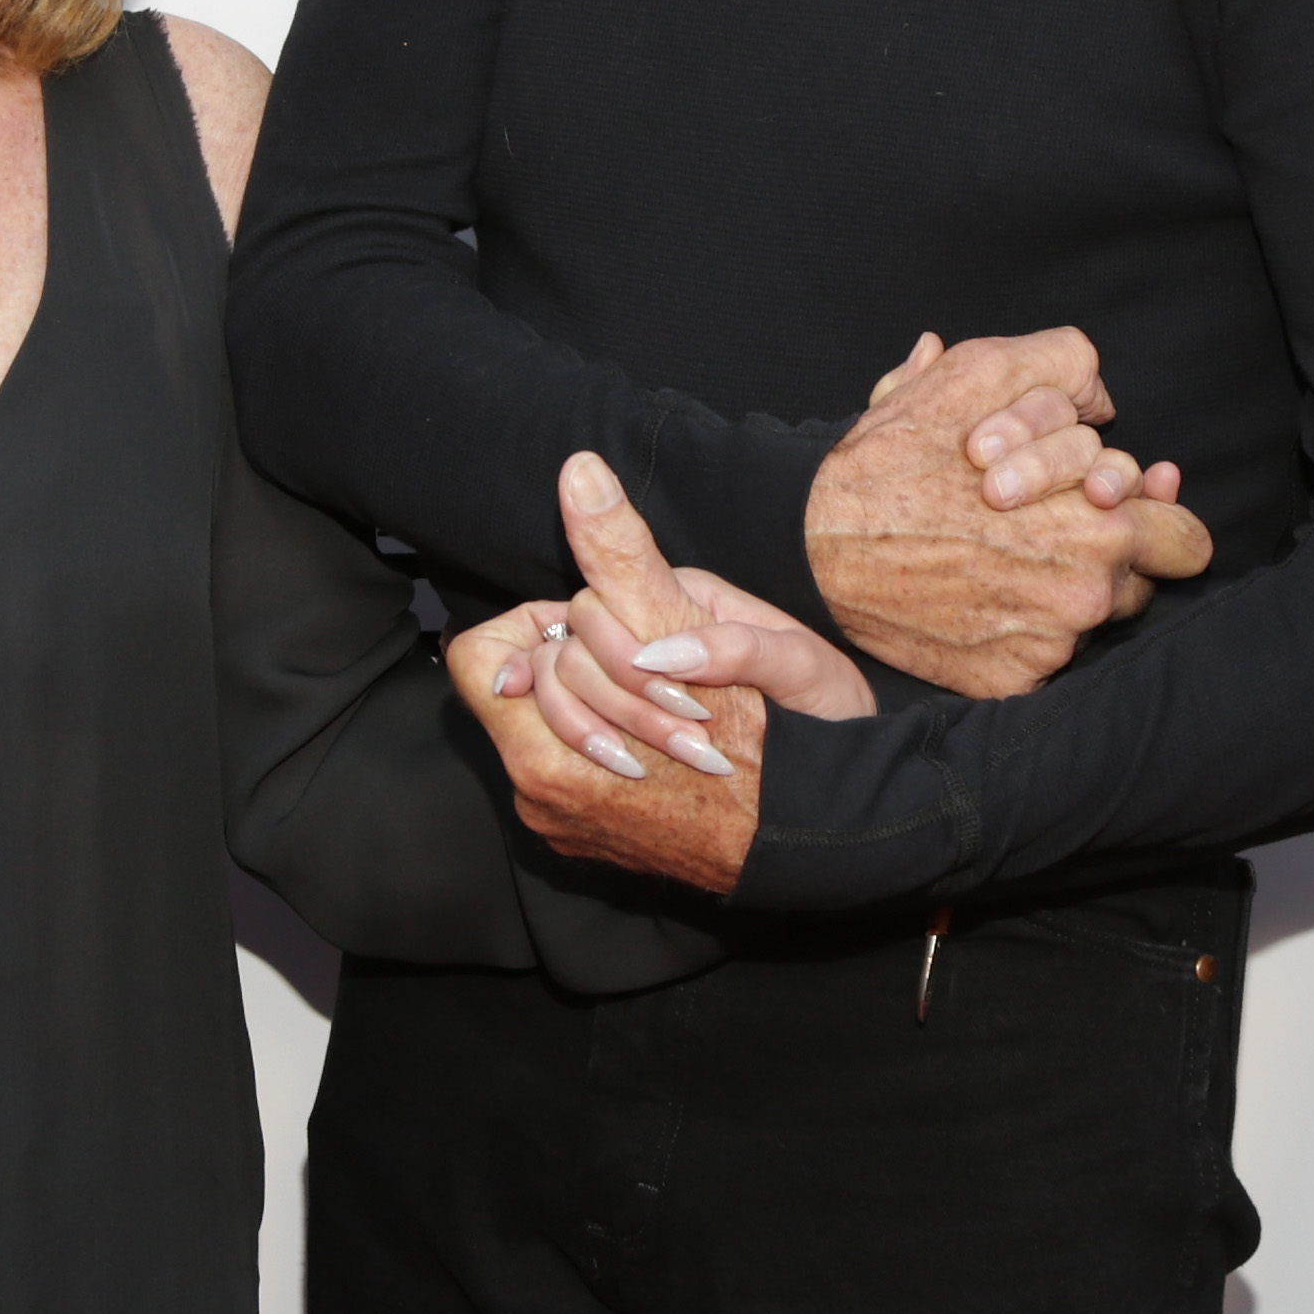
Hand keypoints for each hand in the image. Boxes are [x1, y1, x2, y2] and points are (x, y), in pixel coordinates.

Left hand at [448, 457, 872, 891]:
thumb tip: (578, 473)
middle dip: (577, 657)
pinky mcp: (592, 840)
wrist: (829, 834)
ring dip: (597, 696)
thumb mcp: (703, 623)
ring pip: (542, 724)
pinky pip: (568, 765)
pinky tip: (665, 735)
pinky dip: (607, 737)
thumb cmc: (787, 734)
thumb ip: (622, 555)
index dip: (537, 625)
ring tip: (668, 700)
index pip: (484, 658)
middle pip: (518, 688)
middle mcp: (546, 795)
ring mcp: (568, 821)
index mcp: (550, 752)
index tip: (597, 619)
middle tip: (654, 659)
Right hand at [806, 329, 1212, 694]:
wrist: (812, 543)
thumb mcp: (976, 374)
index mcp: (1098, 527)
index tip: (1118, 507)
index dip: (1156, 514)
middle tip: (1049, 524)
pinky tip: (977, 593)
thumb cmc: (897, 459)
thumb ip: (1061, 366)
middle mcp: (1083, 599)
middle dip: (1110, 551)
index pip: (1186, 540)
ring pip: (1090, 621)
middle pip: (1142, 583)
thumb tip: (1101, 396)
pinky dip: (1020, 631)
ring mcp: (1044, 650)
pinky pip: (1044, 660)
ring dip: (1063, 591)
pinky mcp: (1006, 684)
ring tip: (1001, 554)